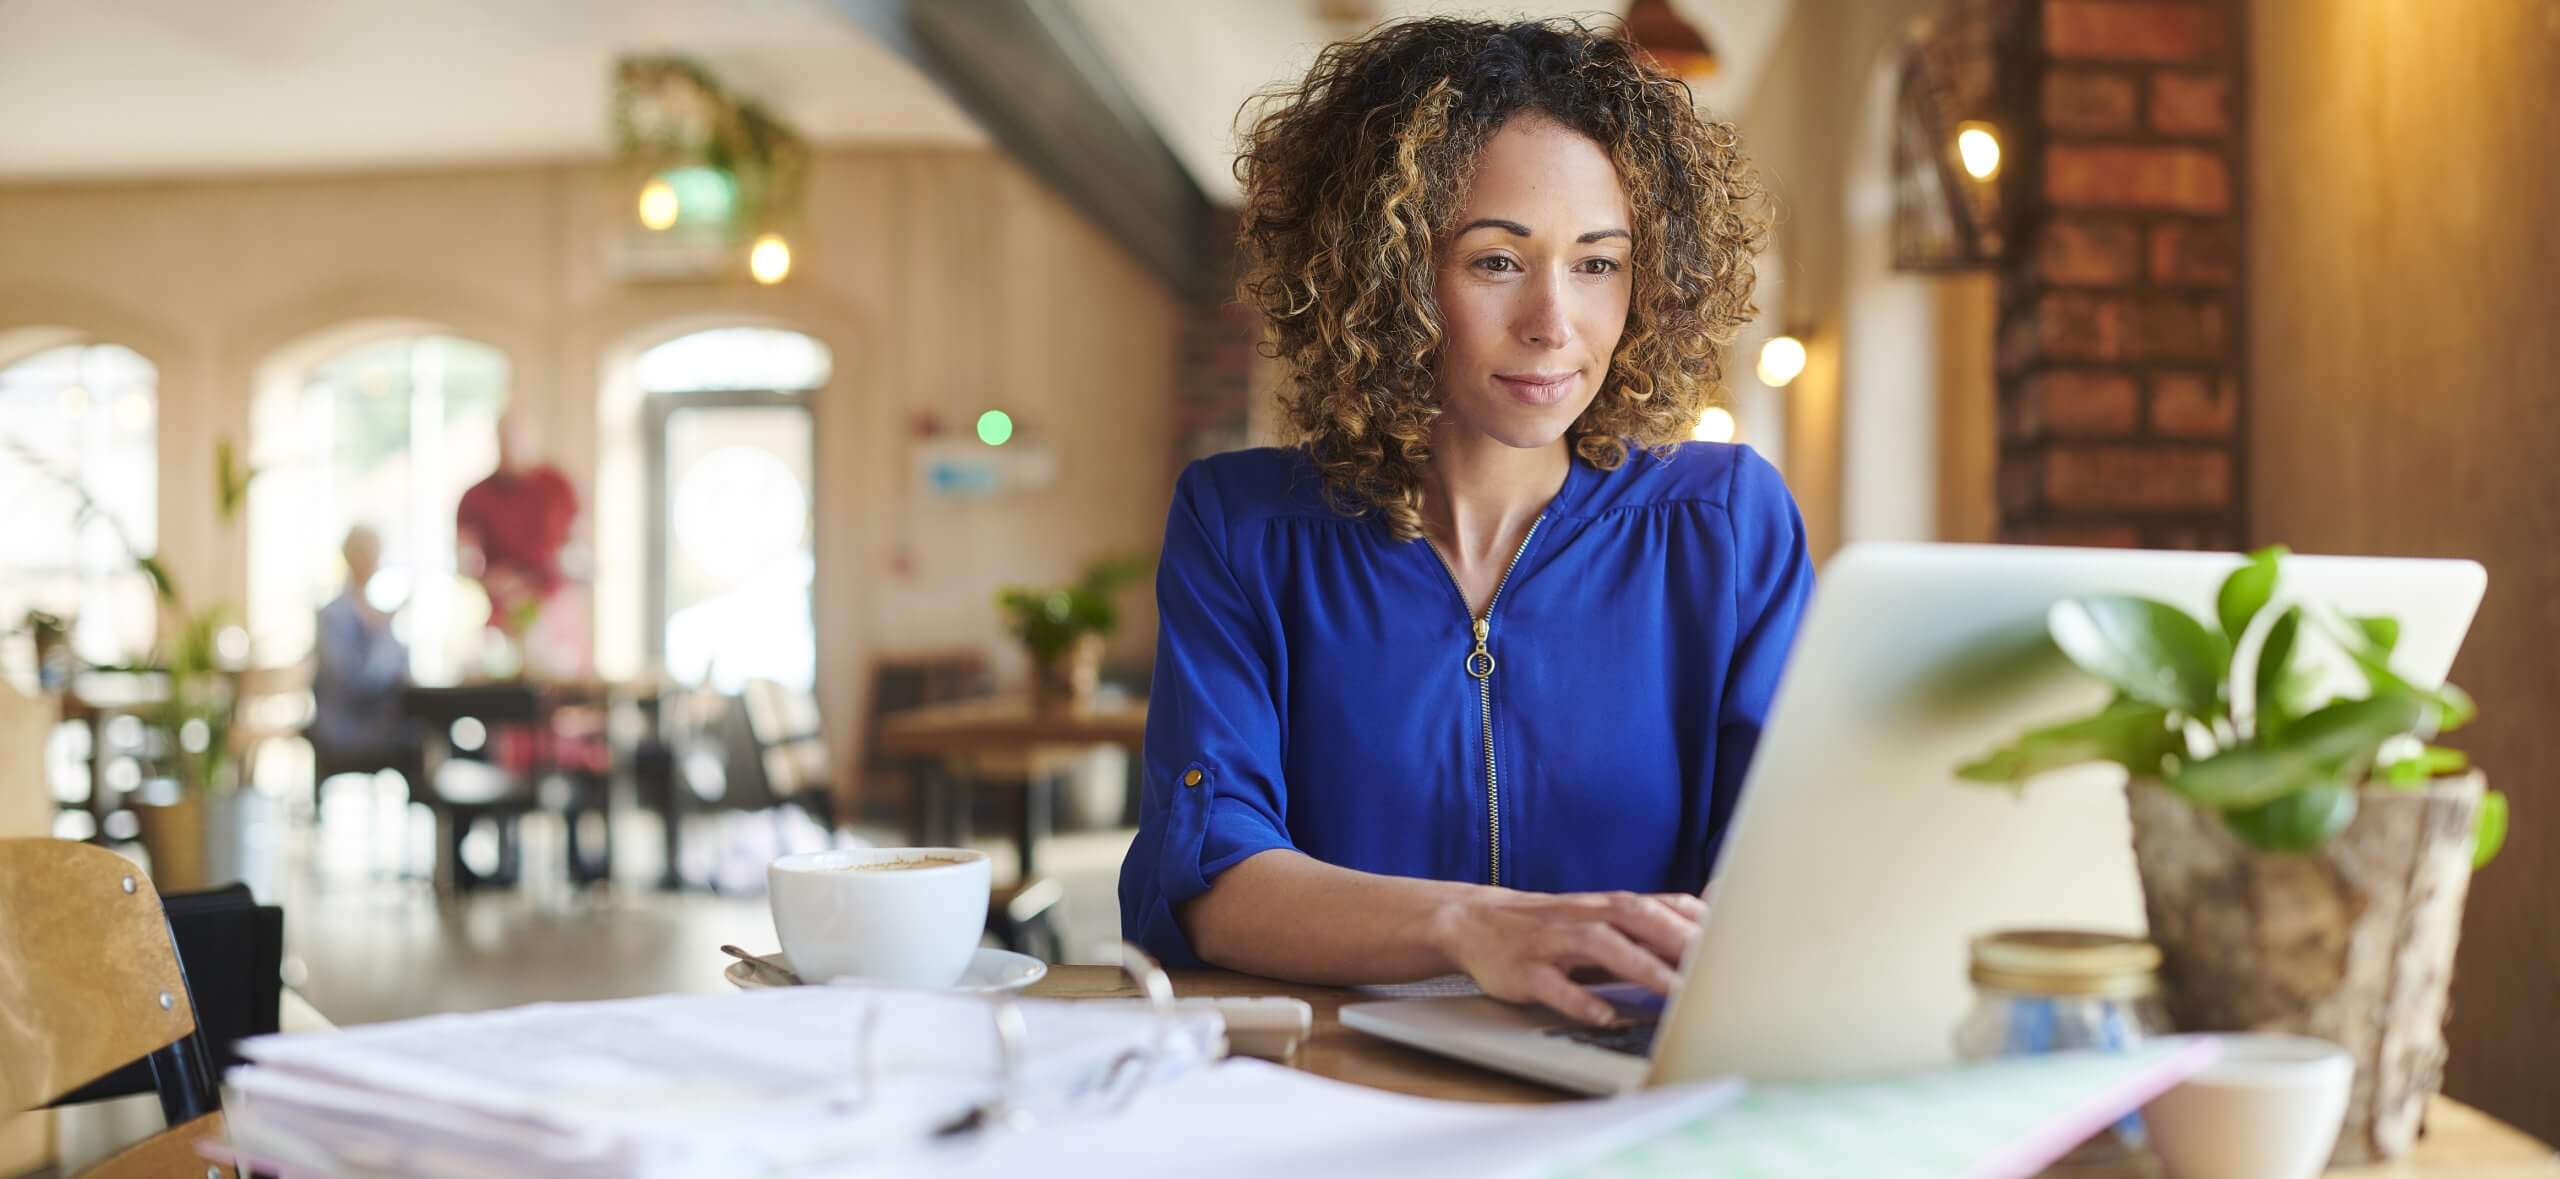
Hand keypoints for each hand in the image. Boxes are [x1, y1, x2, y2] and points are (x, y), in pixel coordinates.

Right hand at [1434, 889, 1706, 1023]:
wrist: (1475, 922)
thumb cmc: (1554, 926)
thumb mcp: (1603, 915)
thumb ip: (1654, 917)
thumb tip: (1715, 910)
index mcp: (1608, 906)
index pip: (1661, 905)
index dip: (1698, 922)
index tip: (1736, 943)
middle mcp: (1585, 917)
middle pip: (1636, 917)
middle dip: (1678, 939)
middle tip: (1715, 968)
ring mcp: (1553, 941)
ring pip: (1601, 946)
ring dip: (1641, 967)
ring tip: (1675, 993)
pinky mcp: (1524, 969)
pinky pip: (1553, 984)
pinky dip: (1579, 1000)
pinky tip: (1605, 1017)